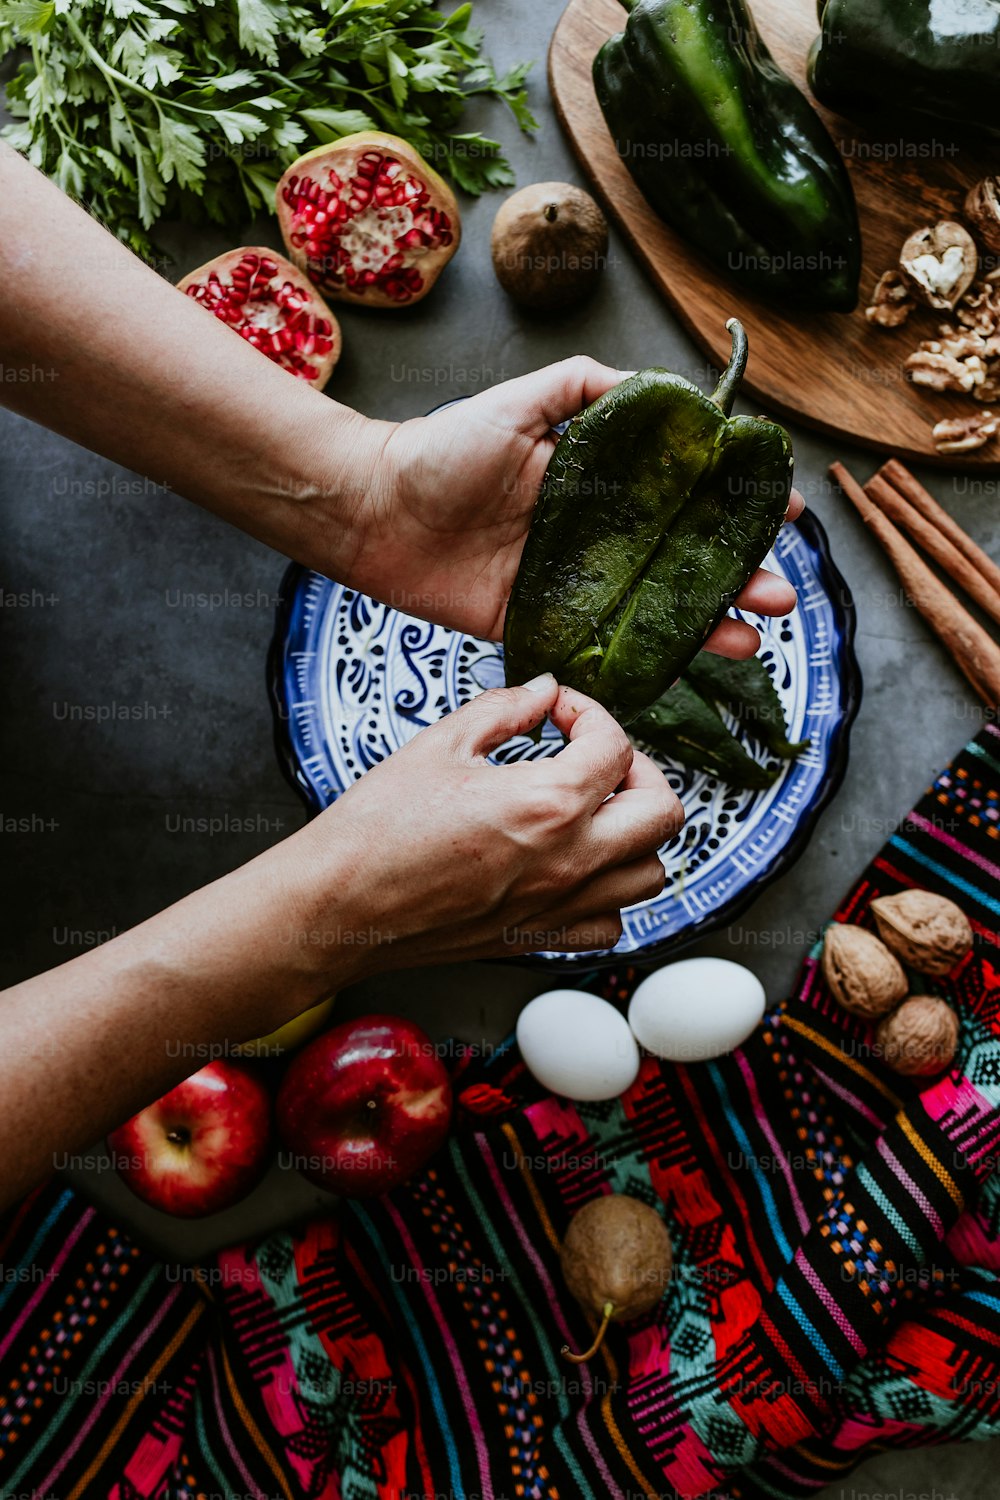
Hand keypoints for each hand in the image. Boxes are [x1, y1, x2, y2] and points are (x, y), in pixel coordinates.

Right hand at [282, 674, 681, 977]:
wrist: (339, 905)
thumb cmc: (376, 828)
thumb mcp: (440, 743)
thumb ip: (504, 710)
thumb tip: (543, 692)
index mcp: (549, 803)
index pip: (615, 746)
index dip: (590, 714)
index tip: (559, 712)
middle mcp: (570, 861)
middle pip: (663, 812)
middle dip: (639, 770)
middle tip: (596, 758)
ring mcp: (560, 907)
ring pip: (650, 873)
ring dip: (635, 834)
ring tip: (595, 812)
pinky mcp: (540, 939)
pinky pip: (612, 924)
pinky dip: (609, 894)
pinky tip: (575, 868)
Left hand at [349, 357, 803, 646]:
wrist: (376, 511)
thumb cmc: (441, 451)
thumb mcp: (520, 399)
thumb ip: (585, 386)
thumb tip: (663, 391)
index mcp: (596, 482)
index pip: (682, 495)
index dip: (733, 505)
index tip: (783, 513)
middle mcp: (594, 536)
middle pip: (680, 562)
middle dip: (736, 578)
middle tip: (782, 594)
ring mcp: (571, 584)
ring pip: (652, 609)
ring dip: (706, 624)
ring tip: (753, 637)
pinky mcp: (540, 624)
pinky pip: (599, 645)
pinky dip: (641, 658)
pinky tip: (683, 663)